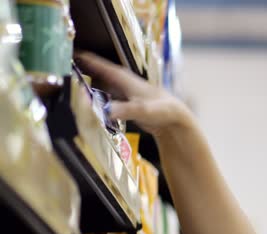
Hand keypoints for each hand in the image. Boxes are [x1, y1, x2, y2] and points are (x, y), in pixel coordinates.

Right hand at [74, 52, 191, 137]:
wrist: (175, 119)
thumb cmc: (162, 110)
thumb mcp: (142, 110)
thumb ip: (125, 110)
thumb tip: (106, 111)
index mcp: (124, 79)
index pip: (100, 65)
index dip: (85, 59)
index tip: (68, 53)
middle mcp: (123, 82)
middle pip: (98, 73)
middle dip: (83, 70)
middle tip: (63, 68)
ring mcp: (124, 92)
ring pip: (101, 85)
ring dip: (88, 85)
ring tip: (71, 85)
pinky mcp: (126, 102)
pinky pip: (106, 97)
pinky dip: (97, 98)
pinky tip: (89, 103)